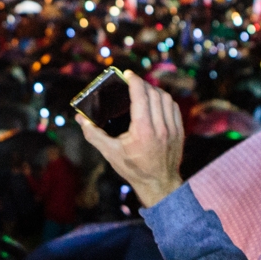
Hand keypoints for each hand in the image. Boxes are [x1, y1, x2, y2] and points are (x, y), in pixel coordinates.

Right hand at [78, 70, 183, 208]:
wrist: (159, 184)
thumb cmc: (133, 169)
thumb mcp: (110, 153)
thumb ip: (94, 134)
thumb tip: (80, 119)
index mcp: (143, 130)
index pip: (141, 96)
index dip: (134, 81)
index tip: (127, 74)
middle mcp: (160, 127)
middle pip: (154, 93)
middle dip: (142, 84)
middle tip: (132, 82)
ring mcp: (172, 129)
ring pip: (166, 98)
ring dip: (154, 90)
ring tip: (143, 90)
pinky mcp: (179, 131)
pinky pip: (173, 107)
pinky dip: (164, 100)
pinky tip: (156, 101)